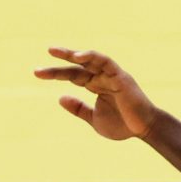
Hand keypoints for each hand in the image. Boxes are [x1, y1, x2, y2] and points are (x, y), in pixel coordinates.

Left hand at [34, 48, 158, 140]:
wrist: (144, 130)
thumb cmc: (122, 125)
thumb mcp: (94, 119)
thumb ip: (78, 108)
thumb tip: (60, 98)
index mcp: (95, 85)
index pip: (72, 76)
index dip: (55, 74)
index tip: (37, 73)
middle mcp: (101, 77)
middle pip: (77, 66)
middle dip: (59, 62)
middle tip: (41, 60)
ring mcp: (111, 74)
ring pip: (89, 59)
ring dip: (71, 54)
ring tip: (53, 51)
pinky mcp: (120, 75)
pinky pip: (105, 61)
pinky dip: (92, 56)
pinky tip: (77, 56)